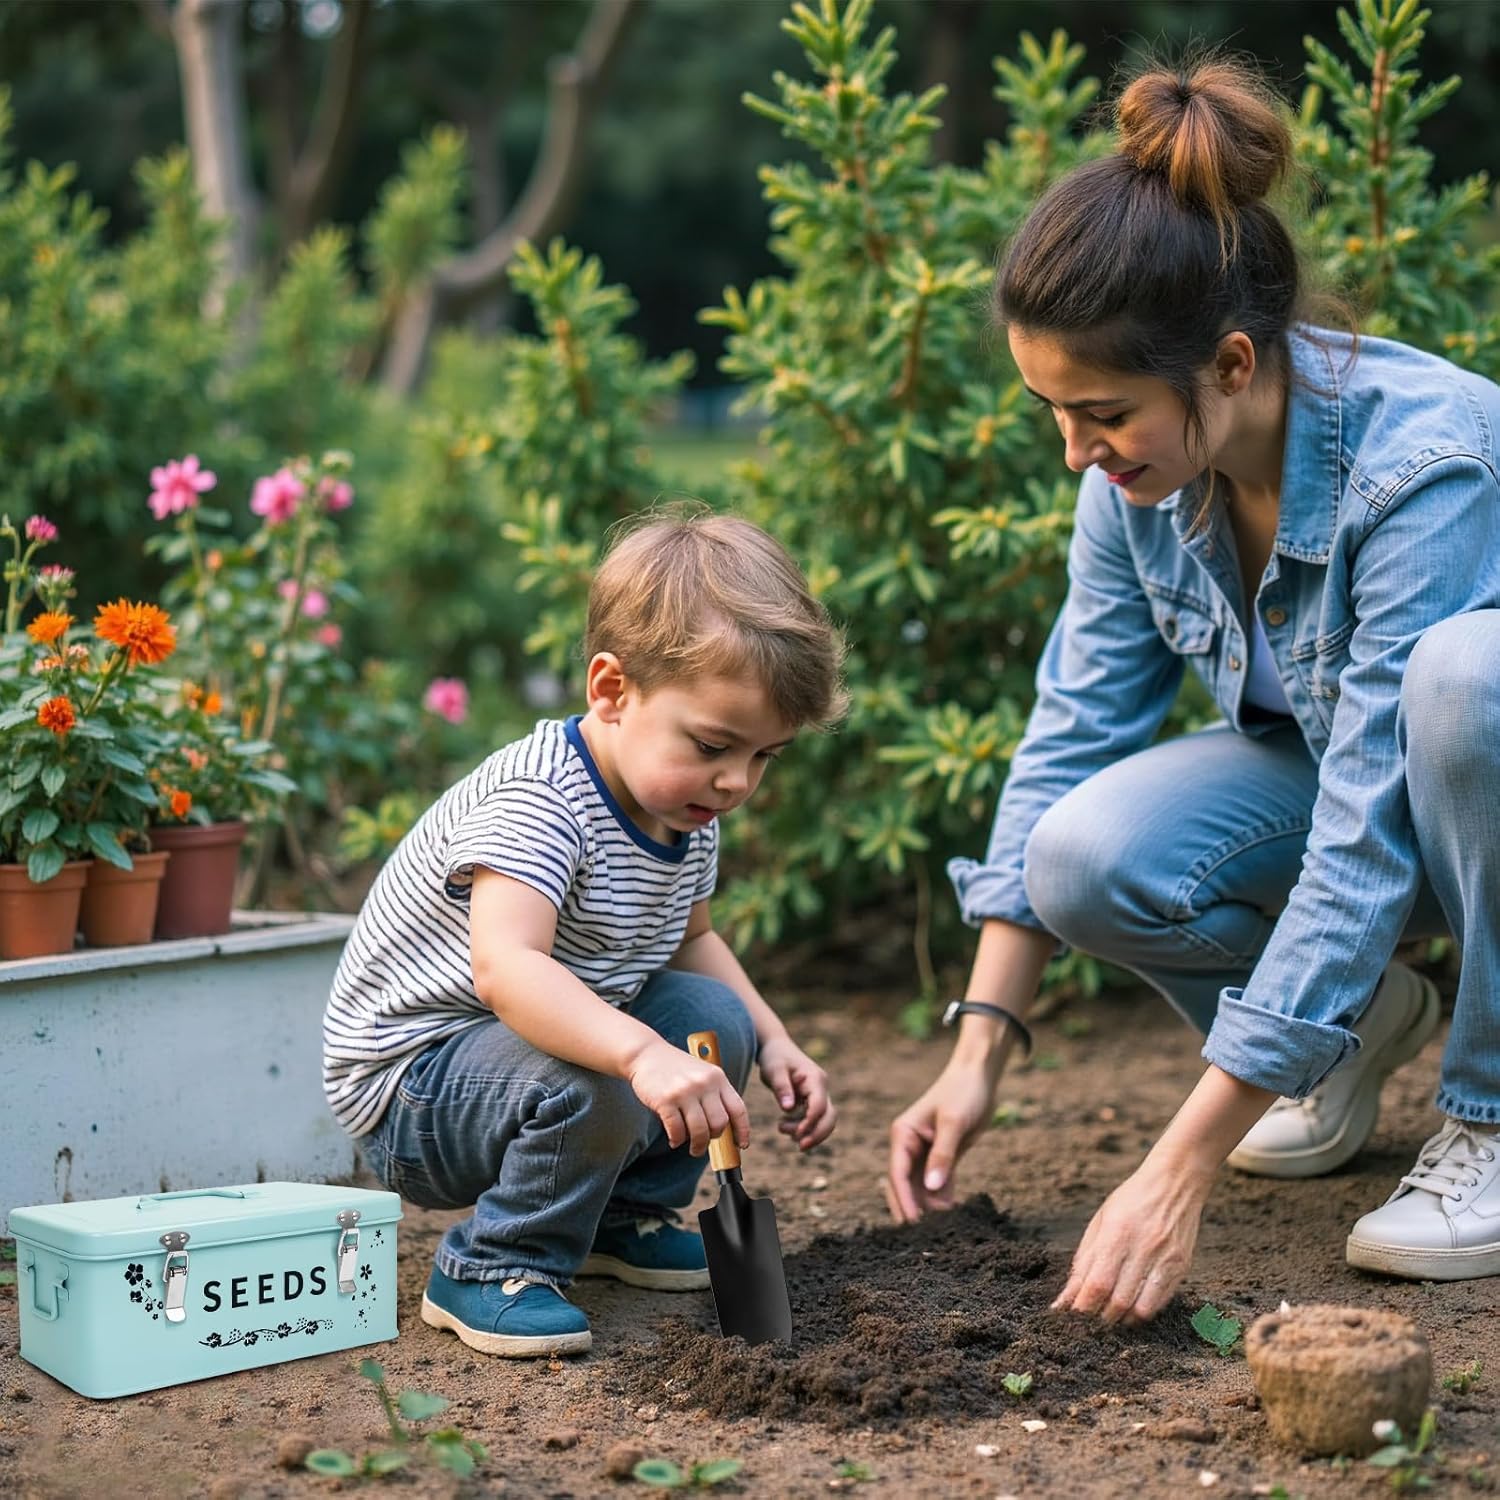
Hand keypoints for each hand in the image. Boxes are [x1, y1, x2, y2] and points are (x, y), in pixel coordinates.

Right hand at [627, 1038, 750, 1156]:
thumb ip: (714, 1095)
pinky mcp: (666, 1100)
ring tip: (693, 1148)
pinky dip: (677, 1140)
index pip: (738, 1109)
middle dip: (714, 1138)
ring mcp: (685, 1091)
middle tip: (705, 1142)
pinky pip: (677, 1131)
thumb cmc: (675, 1069)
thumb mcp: (702, 1073)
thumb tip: (724, 1129)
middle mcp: (704, 1083)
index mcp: (717, 1077)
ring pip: (700, 1131)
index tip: (742, 1144)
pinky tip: (674, 1140)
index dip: (742, 1130)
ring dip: (697, 1146)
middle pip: (719, 1123)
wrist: (646, 1053)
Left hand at [757, 1034, 835, 1150]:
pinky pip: (814, 1120)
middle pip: (829, 1117)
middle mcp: (821, 1088)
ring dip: (808, 1132)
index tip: (796, 1134)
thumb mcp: (774, 1069)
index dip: (810, 1122)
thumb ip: (782, 1087)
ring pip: (824, 1121)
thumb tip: (788, 1109)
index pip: (819, 1105)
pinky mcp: (812, 1101)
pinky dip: (803, 1129)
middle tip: (799, 1146)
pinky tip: (785, 1127)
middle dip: (817, 1134)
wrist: (776, 1048)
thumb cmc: (775, 1057)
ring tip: (781, 1129)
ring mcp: (818, 1095)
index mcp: (815, 1079)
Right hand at [885, 1061, 996, 1221]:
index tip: (913, 1226)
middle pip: (905, 1186)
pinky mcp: (942, 1157)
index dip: (904, 1201)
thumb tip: (931, 1189)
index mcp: (903, 1134)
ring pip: (921, 1189)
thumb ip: (943, 1155)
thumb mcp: (953, 1123)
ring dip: (929, 1209)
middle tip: (925, 1238)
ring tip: (942, 1232)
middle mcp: (909, 1146)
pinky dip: (943, 1200)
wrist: (979, 1076)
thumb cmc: (963, 1093)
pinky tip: (953, 1218)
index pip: (897, 1174)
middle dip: (913, 1210)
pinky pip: (938, 1184)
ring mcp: (925, 1153)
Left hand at [1051, 1158, 1210, 1323]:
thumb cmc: (1131, 1200)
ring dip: (1121, 1321)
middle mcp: (1143, 1248)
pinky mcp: (1181, 1267)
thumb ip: (1084, 1259)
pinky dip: (1142, 1314)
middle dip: (1099, 1319)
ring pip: (1141, 1307)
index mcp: (1117, 1232)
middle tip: (1087, 1324)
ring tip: (1107, 1321)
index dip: (1083, 1306)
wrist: (1175, 1183)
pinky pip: (1160, 1302)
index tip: (1070, 1319)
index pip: (1097, 1282)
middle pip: (1118, 1300)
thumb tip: (1067, 1295)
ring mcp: (1165, 1259)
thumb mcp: (1101, 1221)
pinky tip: (1130, 1311)